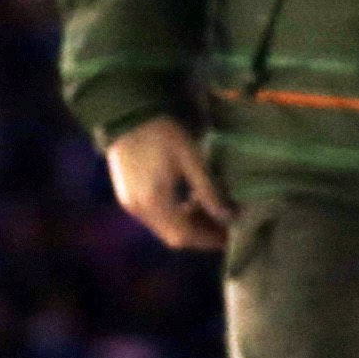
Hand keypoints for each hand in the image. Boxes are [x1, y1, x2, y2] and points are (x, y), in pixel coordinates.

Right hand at [106, 116, 232, 250]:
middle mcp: (138, 210)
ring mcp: (130, 205)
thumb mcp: (192, 159)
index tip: (230, 237)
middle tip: (225, 225)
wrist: (128, 118)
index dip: (207, 239)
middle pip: (172, 236)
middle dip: (200, 234)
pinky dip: (175, 214)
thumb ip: (208, 190)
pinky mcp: (128, 197)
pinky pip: (155, 216)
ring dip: (188, 223)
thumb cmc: (163, 134)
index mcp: (154, 201)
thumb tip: (227, 215)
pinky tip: (192, 199)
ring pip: (163, 227)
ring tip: (213, 209)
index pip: (183, 235)